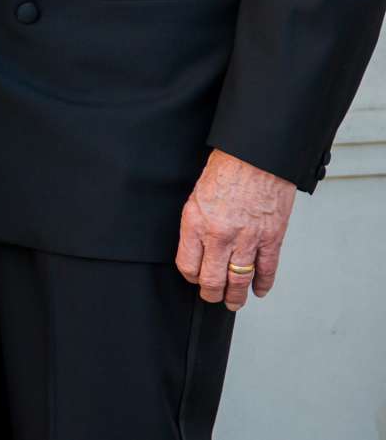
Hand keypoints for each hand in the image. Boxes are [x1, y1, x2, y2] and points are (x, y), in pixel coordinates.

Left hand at [176, 148, 295, 310]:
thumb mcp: (196, 196)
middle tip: (212, 297)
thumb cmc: (226, 171)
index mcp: (196, 223)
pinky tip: (258, 290)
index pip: (188, 265)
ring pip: (240, 279)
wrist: (256, 157)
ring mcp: (248, 238)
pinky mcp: (271, 238)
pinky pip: (267, 269)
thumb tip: (197, 249)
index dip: (191, 276)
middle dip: (211, 293)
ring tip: (233, 303)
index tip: (194, 278)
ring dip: (236, 296)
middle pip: (213, 279)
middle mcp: (220, 234)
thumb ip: (196, 225)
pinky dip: (263, 283)